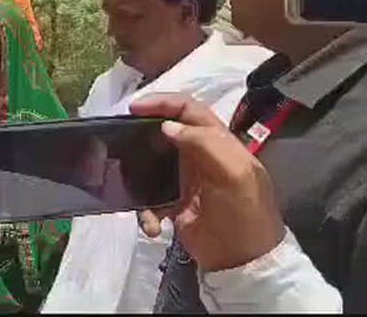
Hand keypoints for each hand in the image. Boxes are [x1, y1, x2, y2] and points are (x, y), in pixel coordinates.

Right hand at [131, 93, 285, 271]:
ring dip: (139, 175)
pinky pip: (150, 198)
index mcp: (220, 144)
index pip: (190, 110)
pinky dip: (146, 210)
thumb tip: (166, 127)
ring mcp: (186, 181)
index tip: (135, 108)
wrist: (245, 264)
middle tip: (121, 137)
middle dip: (143, 133)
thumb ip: (205, 144)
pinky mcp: (175, 205)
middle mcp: (201, 157)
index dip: (163, 102)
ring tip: (128, 184)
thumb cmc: (245, 215)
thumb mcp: (234, 175)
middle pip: (166, 132)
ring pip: (152, 164)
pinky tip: (152, 224)